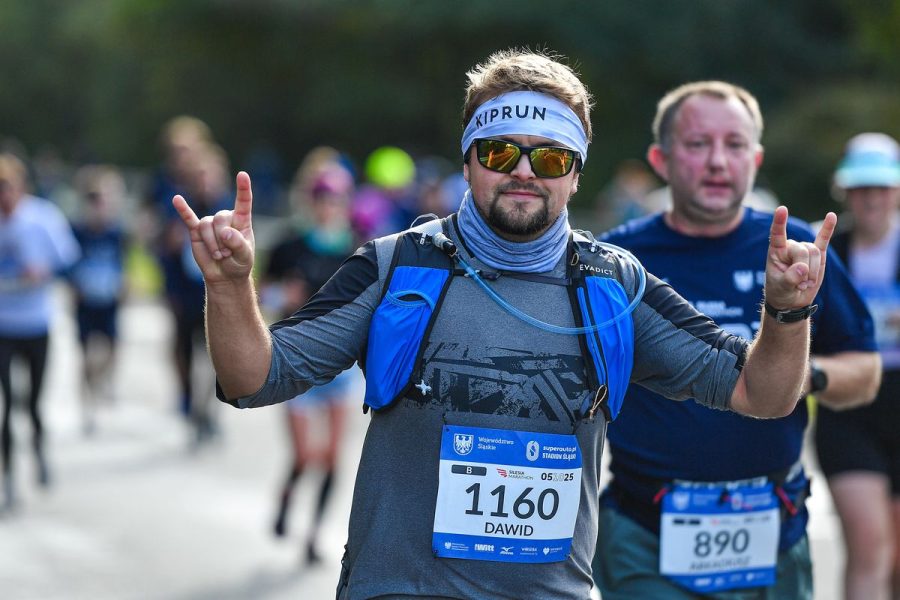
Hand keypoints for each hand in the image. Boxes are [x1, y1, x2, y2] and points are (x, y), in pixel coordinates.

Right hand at [172, 171, 255, 285]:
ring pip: (206, 225)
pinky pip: (189, 218)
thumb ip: (238, 244)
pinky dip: (183, 210)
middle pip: (220, 218)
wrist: (224, 275)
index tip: (243, 175)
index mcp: (242, 220)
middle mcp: (225, 218)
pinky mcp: (196, 231)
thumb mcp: (245, 257)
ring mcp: (210, 223)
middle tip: (227, 254)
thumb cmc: (239, 263)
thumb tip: (225, 232)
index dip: (243, 189)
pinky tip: (176, 199)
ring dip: (211, 243)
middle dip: (223, 239)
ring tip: (219, 255)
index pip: (243, 202)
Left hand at [764, 206, 836, 310]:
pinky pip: (824, 239)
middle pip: (803, 250)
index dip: (779, 222)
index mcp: (776, 251)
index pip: (777, 234)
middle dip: (805, 268)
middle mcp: (790, 247)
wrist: (791, 300)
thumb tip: (803, 268)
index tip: (781, 209)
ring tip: (804, 283)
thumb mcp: (781, 287)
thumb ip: (790, 278)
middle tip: (799, 284)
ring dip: (813, 272)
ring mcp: (804, 249)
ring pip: (815, 252)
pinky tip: (832, 216)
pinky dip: (828, 228)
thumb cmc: (781, 291)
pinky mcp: (818, 254)